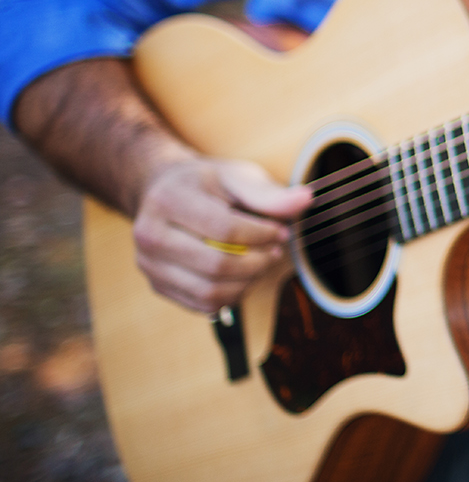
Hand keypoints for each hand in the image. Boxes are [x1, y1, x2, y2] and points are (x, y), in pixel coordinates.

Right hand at [131, 157, 311, 312]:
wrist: (166, 193)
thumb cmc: (208, 184)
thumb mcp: (238, 177)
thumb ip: (269, 193)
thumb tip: (306, 199)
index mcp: (167, 200)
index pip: (224, 229)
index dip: (262, 234)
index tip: (282, 230)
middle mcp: (148, 235)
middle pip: (216, 265)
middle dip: (258, 261)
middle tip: (276, 250)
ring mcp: (149, 265)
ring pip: (210, 292)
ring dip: (248, 282)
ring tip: (262, 261)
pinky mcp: (158, 286)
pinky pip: (203, 304)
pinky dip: (233, 295)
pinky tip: (244, 275)